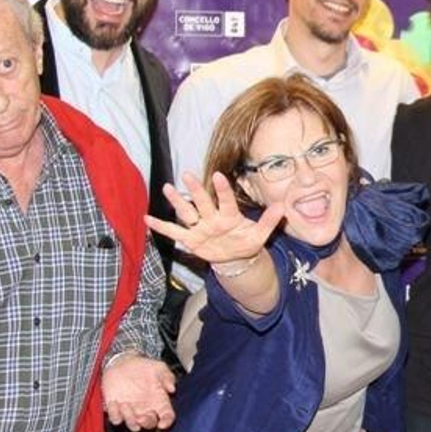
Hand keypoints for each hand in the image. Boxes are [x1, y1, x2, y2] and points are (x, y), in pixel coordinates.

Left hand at [102, 354, 176, 431]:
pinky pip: (116, 419)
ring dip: (130, 419)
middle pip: (149, 425)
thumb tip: (172, 389)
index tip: (163, 424)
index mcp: (159, 402)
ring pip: (133, 426)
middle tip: (141, 418)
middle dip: (146, 424)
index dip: (167, 422)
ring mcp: (131, 412)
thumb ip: (167, 377)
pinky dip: (114, 414)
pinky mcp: (117, 410)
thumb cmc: (144, 366)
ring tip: (125, 404)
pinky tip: (114, 402)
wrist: (123, 363)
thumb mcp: (159, 368)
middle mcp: (146, 410)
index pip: (167, 416)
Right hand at [146, 172, 284, 268]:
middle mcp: (212, 218)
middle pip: (203, 203)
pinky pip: (174, 232)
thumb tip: (283, 207)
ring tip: (166, 187)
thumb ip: (269, 221)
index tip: (218, 175)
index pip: (226, 201)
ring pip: (187, 213)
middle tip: (187, 174)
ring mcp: (200, 228)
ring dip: (177, 202)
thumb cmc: (247, 242)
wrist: (236, 257)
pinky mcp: (191, 239)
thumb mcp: (260, 235)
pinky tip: (147, 218)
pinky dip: (161, 227)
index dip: (222, 190)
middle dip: (196, 190)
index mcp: (230, 216)